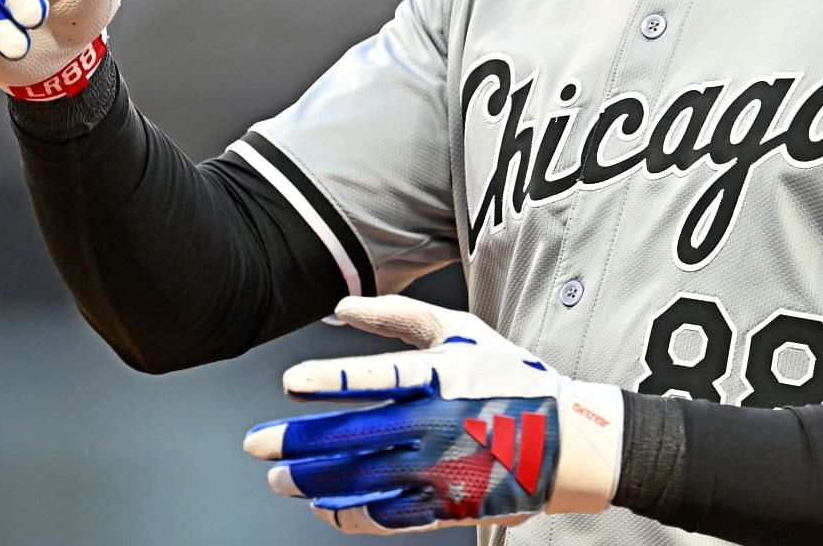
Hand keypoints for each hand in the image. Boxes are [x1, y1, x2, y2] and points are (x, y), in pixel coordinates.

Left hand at [246, 296, 623, 534]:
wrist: (565, 441)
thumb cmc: (507, 376)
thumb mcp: (461, 331)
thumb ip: (399, 315)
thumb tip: (340, 307)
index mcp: (443, 376)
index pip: (378, 376)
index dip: (331, 379)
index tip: (289, 382)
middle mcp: (439, 423)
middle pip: (356, 435)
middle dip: (300, 441)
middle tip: (258, 443)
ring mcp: (442, 470)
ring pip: (362, 480)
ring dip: (313, 481)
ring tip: (279, 477)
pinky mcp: (445, 506)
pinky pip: (385, 515)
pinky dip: (346, 512)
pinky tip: (321, 502)